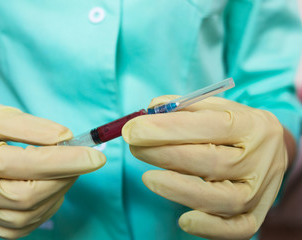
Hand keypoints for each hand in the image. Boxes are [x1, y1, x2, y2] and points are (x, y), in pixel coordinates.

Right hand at [0, 99, 105, 238]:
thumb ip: (33, 127)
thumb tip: (68, 139)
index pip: (27, 164)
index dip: (66, 161)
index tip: (97, 155)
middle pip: (30, 195)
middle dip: (65, 177)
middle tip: (81, 159)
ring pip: (30, 214)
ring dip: (58, 191)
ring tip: (64, 169)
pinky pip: (24, 225)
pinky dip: (46, 206)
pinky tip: (49, 187)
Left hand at [122, 96, 286, 239]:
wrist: (272, 150)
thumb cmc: (235, 126)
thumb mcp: (217, 108)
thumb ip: (184, 107)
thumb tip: (149, 112)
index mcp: (252, 125)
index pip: (210, 126)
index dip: (168, 128)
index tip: (133, 129)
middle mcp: (260, 159)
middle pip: (212, 161)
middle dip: (166, 155)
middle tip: (134, 147)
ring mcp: (259, 191)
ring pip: (223, 199)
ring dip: (180, 190)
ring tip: (147, 178)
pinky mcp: (256, 215)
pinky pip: (238, 229)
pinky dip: (210, 228)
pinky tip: (183, 221)